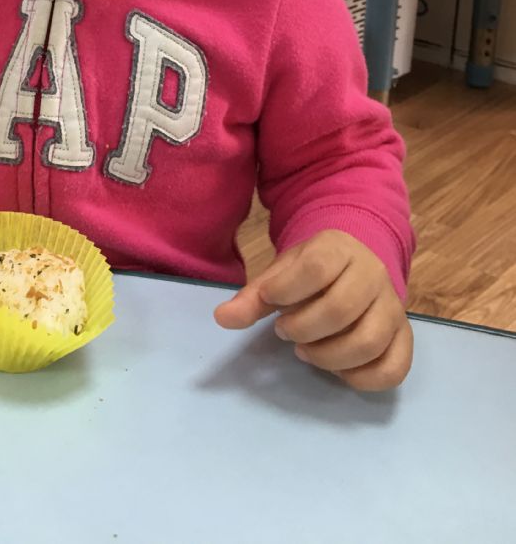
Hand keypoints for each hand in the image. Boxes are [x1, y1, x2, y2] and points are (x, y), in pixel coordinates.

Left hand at [214, 230, 412, 391]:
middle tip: (284, 332)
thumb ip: (254, 296)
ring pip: (369, 342)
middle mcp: (373, 275)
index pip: (316, 268)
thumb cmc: (312, 270)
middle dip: (303, 328)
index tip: (269, 302)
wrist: (355, 262)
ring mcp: (393, 307)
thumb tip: (222, 318)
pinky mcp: (404, 336)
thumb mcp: (282, 272)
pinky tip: (336, 370)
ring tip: (305, 351)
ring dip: (328, 356)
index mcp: (339, 249)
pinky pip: (394, 368)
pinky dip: (361, 378)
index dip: (285, 291)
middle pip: (341, 309)